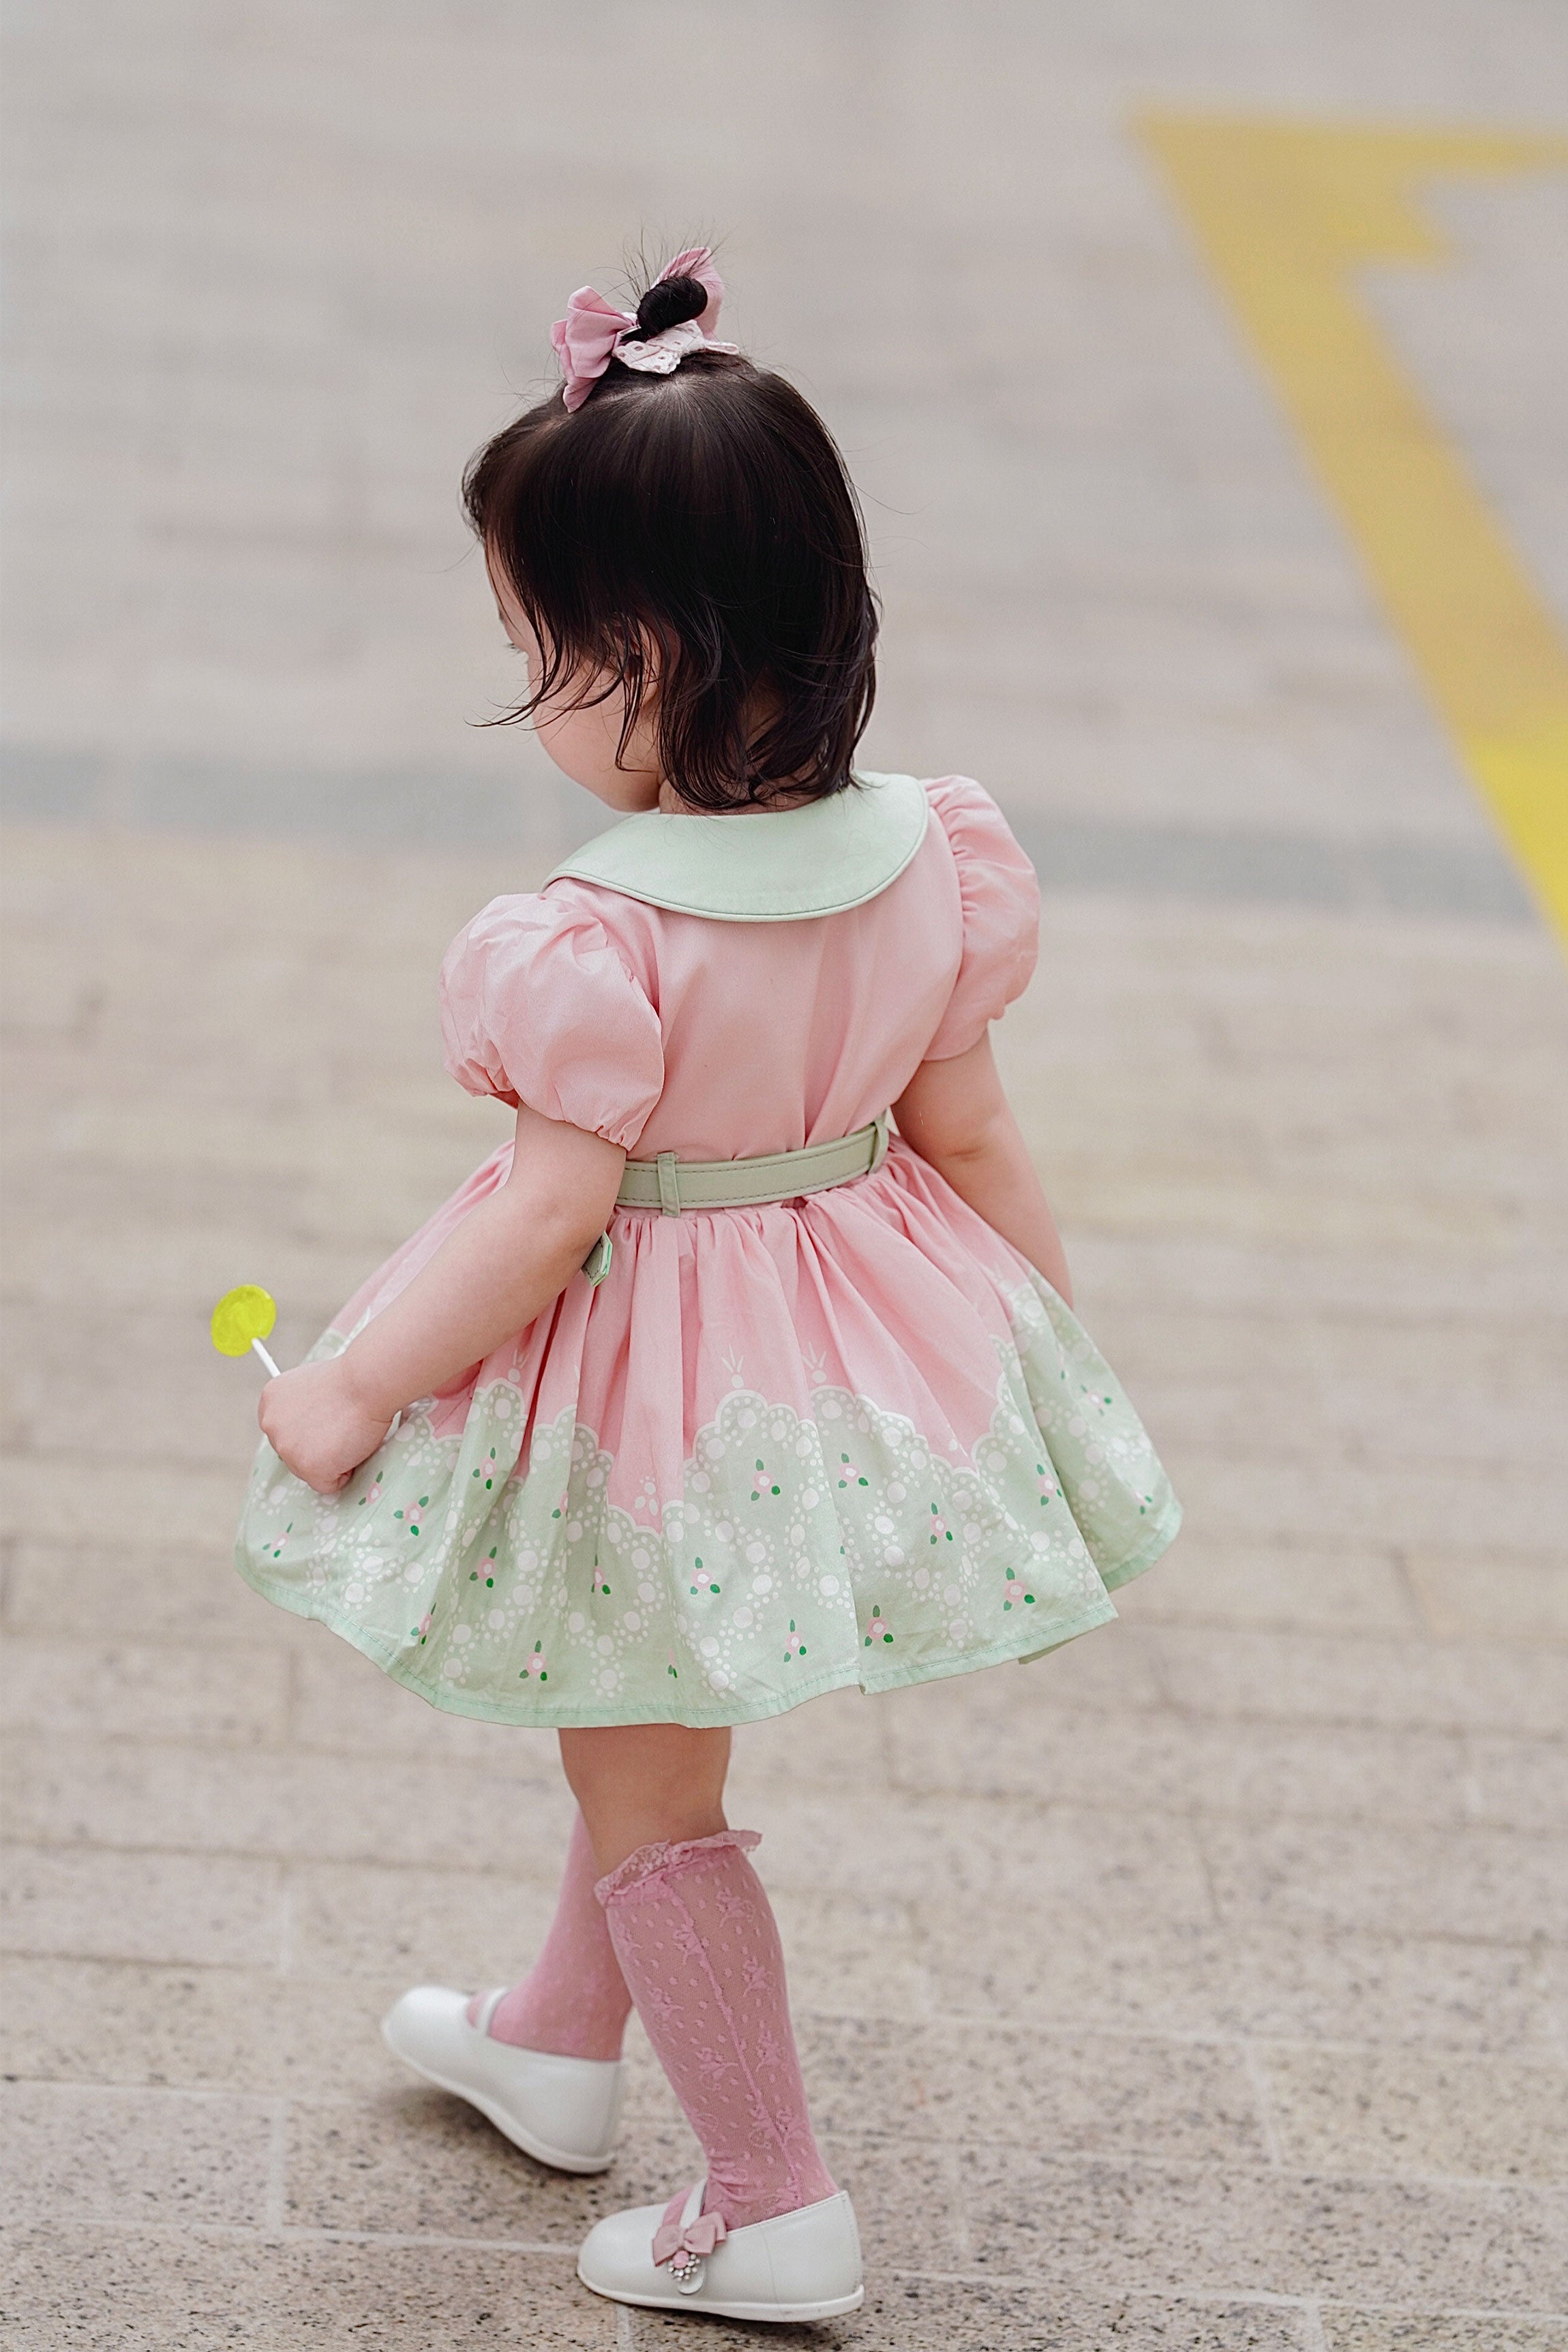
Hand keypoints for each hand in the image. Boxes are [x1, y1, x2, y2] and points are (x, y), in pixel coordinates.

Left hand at [258, 1357, 392, 1495]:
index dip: (310, 1432)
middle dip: (319, 1447)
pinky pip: (329, 1485)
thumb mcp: (311, 1387)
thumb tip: (310, 1431)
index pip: (285, 1433)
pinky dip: (345, 1472)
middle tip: (341, 1426)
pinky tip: (351, 1446)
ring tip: (347, 1432)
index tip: (326, 1422)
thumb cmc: (351, 1381)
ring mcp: (287, 1449)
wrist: (367, 1383)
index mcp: (270, 1402)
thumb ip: (301, 1410)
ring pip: (310, 1472)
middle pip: (295, 1455)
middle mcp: (271, 1425)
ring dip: (332, 1460)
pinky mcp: (308, 1468)